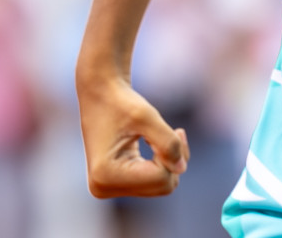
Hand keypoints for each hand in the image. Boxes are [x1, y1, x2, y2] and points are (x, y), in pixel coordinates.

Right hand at [78, 74, 189, 198]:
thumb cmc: (122, 102)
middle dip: (174, 160)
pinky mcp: (114, 184)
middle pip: (161, 187)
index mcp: (105, 174)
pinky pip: (153, 183)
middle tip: (176, 132)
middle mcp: (102, 187)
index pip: (160, 178)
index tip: (176, 130)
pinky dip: (161, 164)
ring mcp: (107, 188)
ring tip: (167, 135)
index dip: (174, 154)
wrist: (100, 93)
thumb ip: (168, 143)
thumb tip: (181, 169)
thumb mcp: (147, 116)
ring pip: (160, 186)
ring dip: (169, 162)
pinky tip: (156, 143)